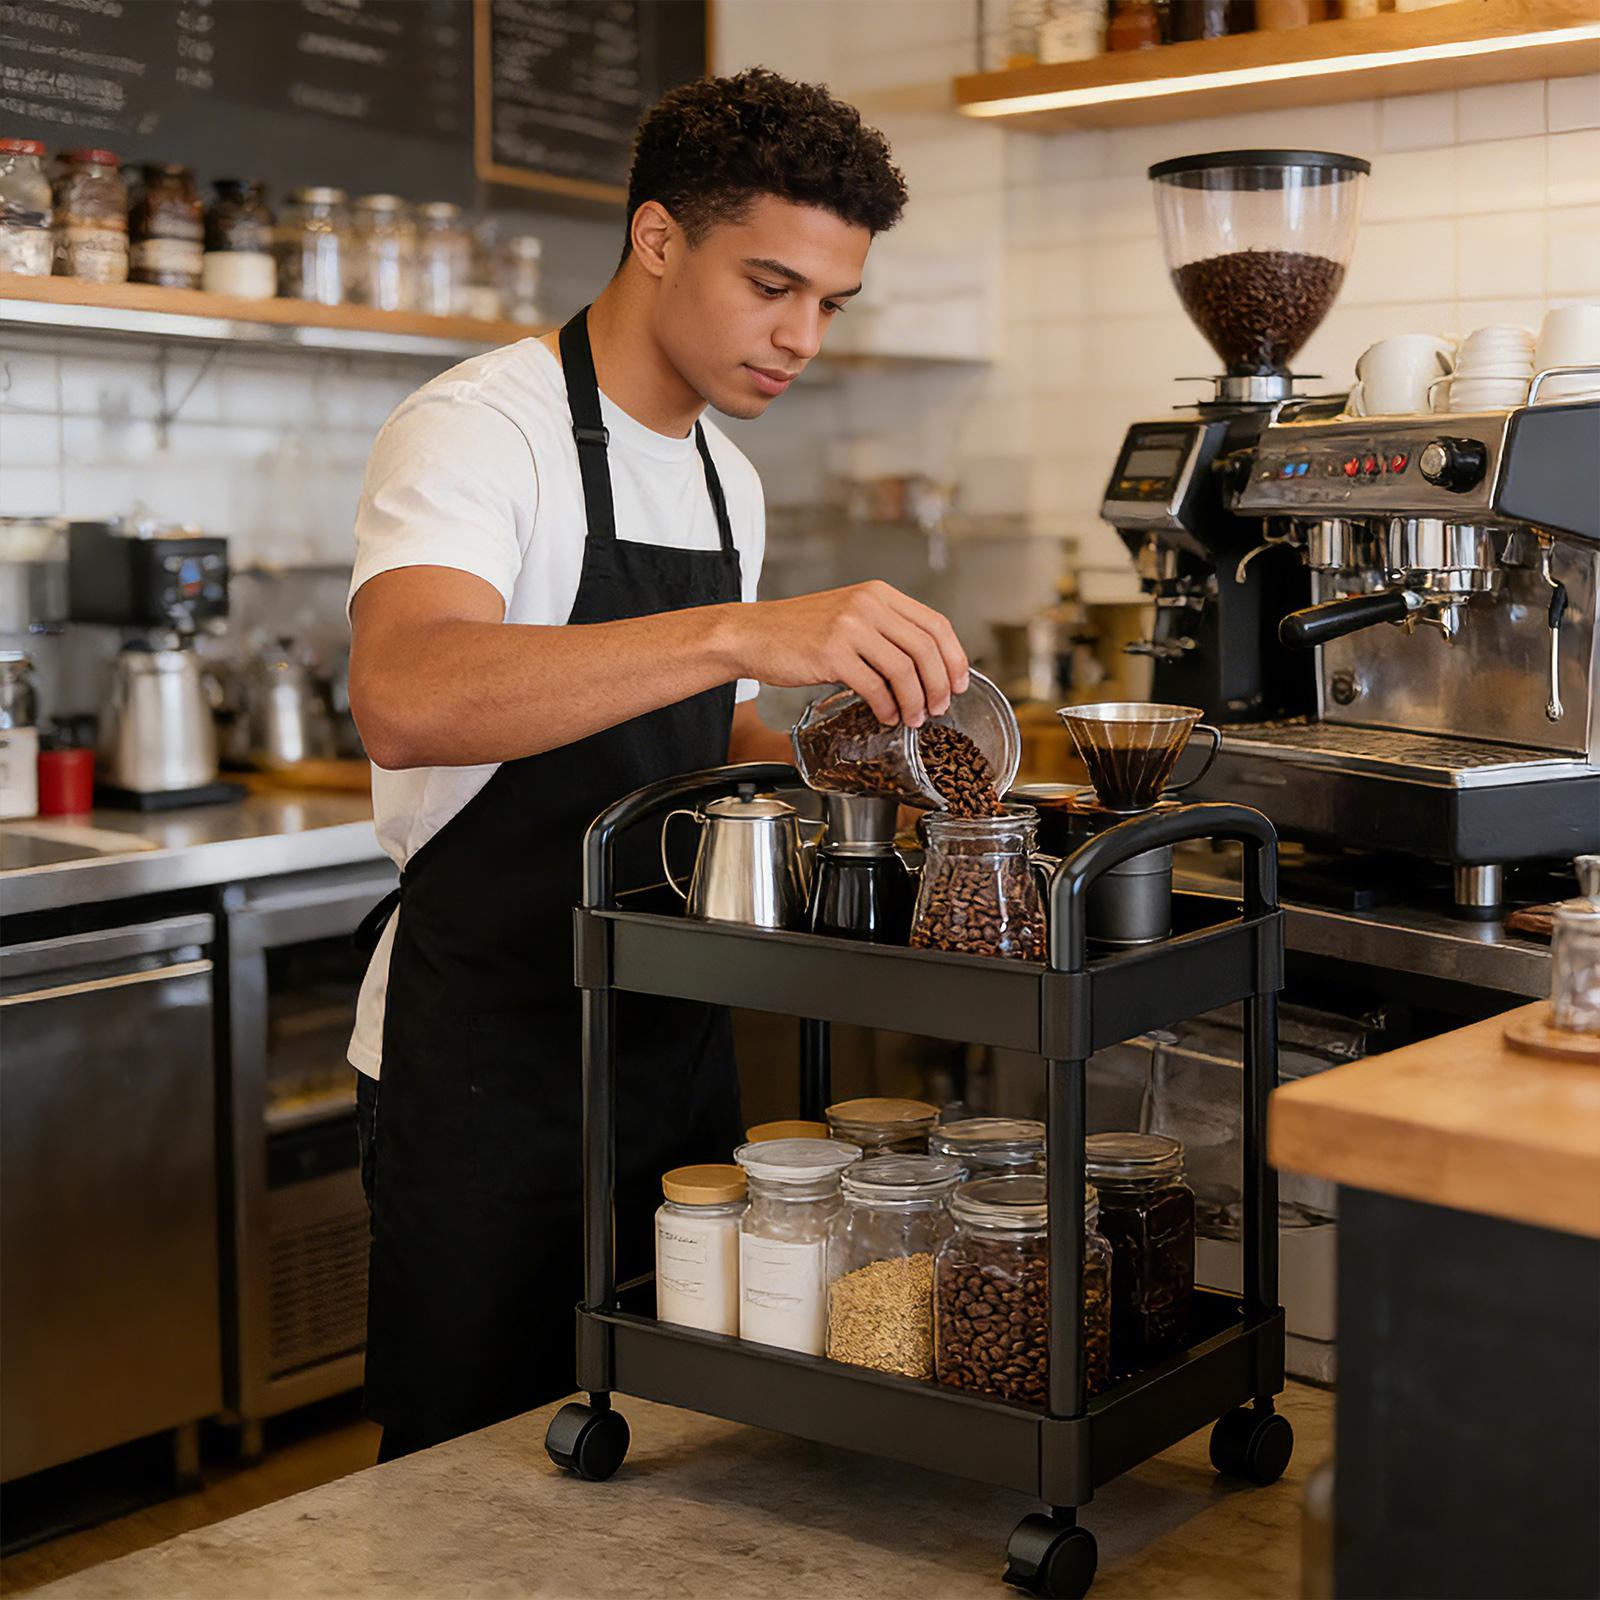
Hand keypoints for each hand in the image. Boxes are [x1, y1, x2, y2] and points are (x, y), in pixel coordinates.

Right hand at [730, 581, 969, 726]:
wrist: (752, 634)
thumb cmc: (798, 632)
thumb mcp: (849, 618)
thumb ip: (884, 632)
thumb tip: (924, 669)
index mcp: (878, 594)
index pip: (935, 623)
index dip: (954, 657)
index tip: (959, 682)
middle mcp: (868, 605)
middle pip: (926, 648)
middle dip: (940, 685)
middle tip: (940, 708)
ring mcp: (850, 628)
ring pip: (905, 669)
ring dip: (916, 701)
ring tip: (914, 719)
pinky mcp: (832, 653)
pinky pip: (875, 686)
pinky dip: (887, 707)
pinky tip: (886, 716)